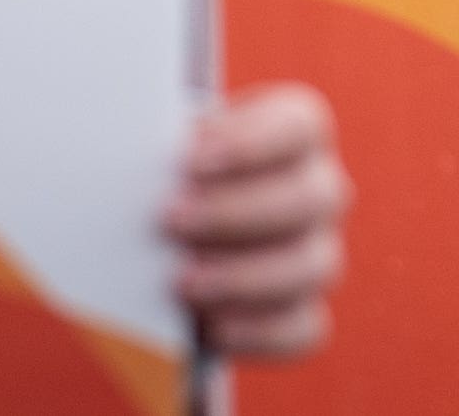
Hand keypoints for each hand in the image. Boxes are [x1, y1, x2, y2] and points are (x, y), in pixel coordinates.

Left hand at [166, 84, 347, 358]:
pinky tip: (210, 327)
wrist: (171, 236)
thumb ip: (164, 151)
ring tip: (181, 282)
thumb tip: (137, 161)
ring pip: (312, 266)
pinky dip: (258, 331)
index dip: (250, 144)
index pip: (299, 127)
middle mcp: (320, 190)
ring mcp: (318, 252)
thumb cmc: (173, 178)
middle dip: (235, 212)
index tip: (190, 160)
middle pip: (308, 198)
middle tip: (171, 219)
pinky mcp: (304, 310)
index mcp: (298, 132)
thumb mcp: (169, 153)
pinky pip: (304, 328)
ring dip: (243, 276)